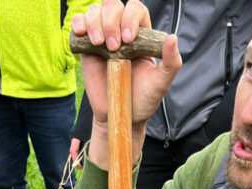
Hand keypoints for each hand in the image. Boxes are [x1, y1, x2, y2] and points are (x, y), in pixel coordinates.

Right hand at [70, 0, 180, 166]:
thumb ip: (171, 62)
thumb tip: (173, 38)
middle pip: (113, 5)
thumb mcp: (161, 83)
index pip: (136, 9)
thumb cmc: (142, 99)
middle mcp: (120, 31)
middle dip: (112, 21)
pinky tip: (82, 34)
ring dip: (95, 23)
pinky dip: (78, 24)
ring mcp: (102, 37)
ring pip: (95, 11)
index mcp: (140, 35)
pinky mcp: (86, 47)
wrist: (121, 116)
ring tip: (98, 44)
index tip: (128, 40)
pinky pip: (78, 24)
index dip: (130, 17)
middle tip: (113, 47)